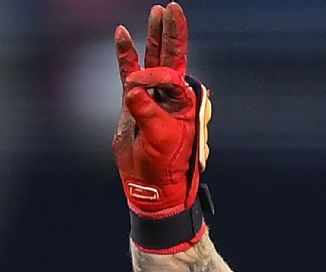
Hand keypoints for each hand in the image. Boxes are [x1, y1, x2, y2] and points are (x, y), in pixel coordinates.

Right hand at [112, 2, 210, 219]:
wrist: (150, 181)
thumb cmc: (164, 163)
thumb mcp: (160, 137)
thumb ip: (147, 111)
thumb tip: (133, 89)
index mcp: (185, 101)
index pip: (172, 73)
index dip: (154, 74)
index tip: (137, 88)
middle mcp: (171, 95)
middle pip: (172, 55)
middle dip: (171, 30)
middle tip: (172, 6)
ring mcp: (152, 95)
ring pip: (154, 58)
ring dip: (154, 36)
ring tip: (158, 11)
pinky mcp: (133, 101)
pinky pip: (129, 71)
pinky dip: (126, 54)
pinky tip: (123, 34)